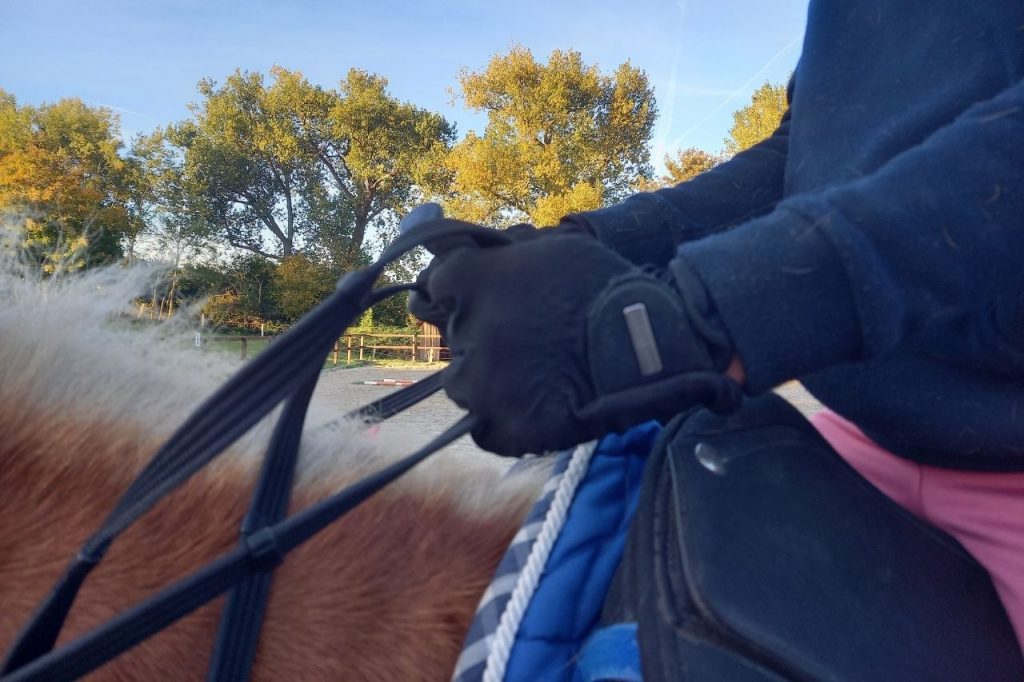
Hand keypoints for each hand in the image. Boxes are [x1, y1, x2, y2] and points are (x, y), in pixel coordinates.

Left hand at [421, 234, 741, 455]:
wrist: (651, 347)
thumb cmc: (605, 288)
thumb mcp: (553, 248)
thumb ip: (503, 251)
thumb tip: (460, 243)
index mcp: (474, 282)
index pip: (438, 283)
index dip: (459, 291)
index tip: (479, 295)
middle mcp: (468, 332)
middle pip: (453, 335)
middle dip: (480, 333)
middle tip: (522, 336)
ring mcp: (482, 385)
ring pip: (461, 382)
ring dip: (486, 377)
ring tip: (530, 373)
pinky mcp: (502, 427)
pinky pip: (482, 426)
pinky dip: (502, 417)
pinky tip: (532, 401)